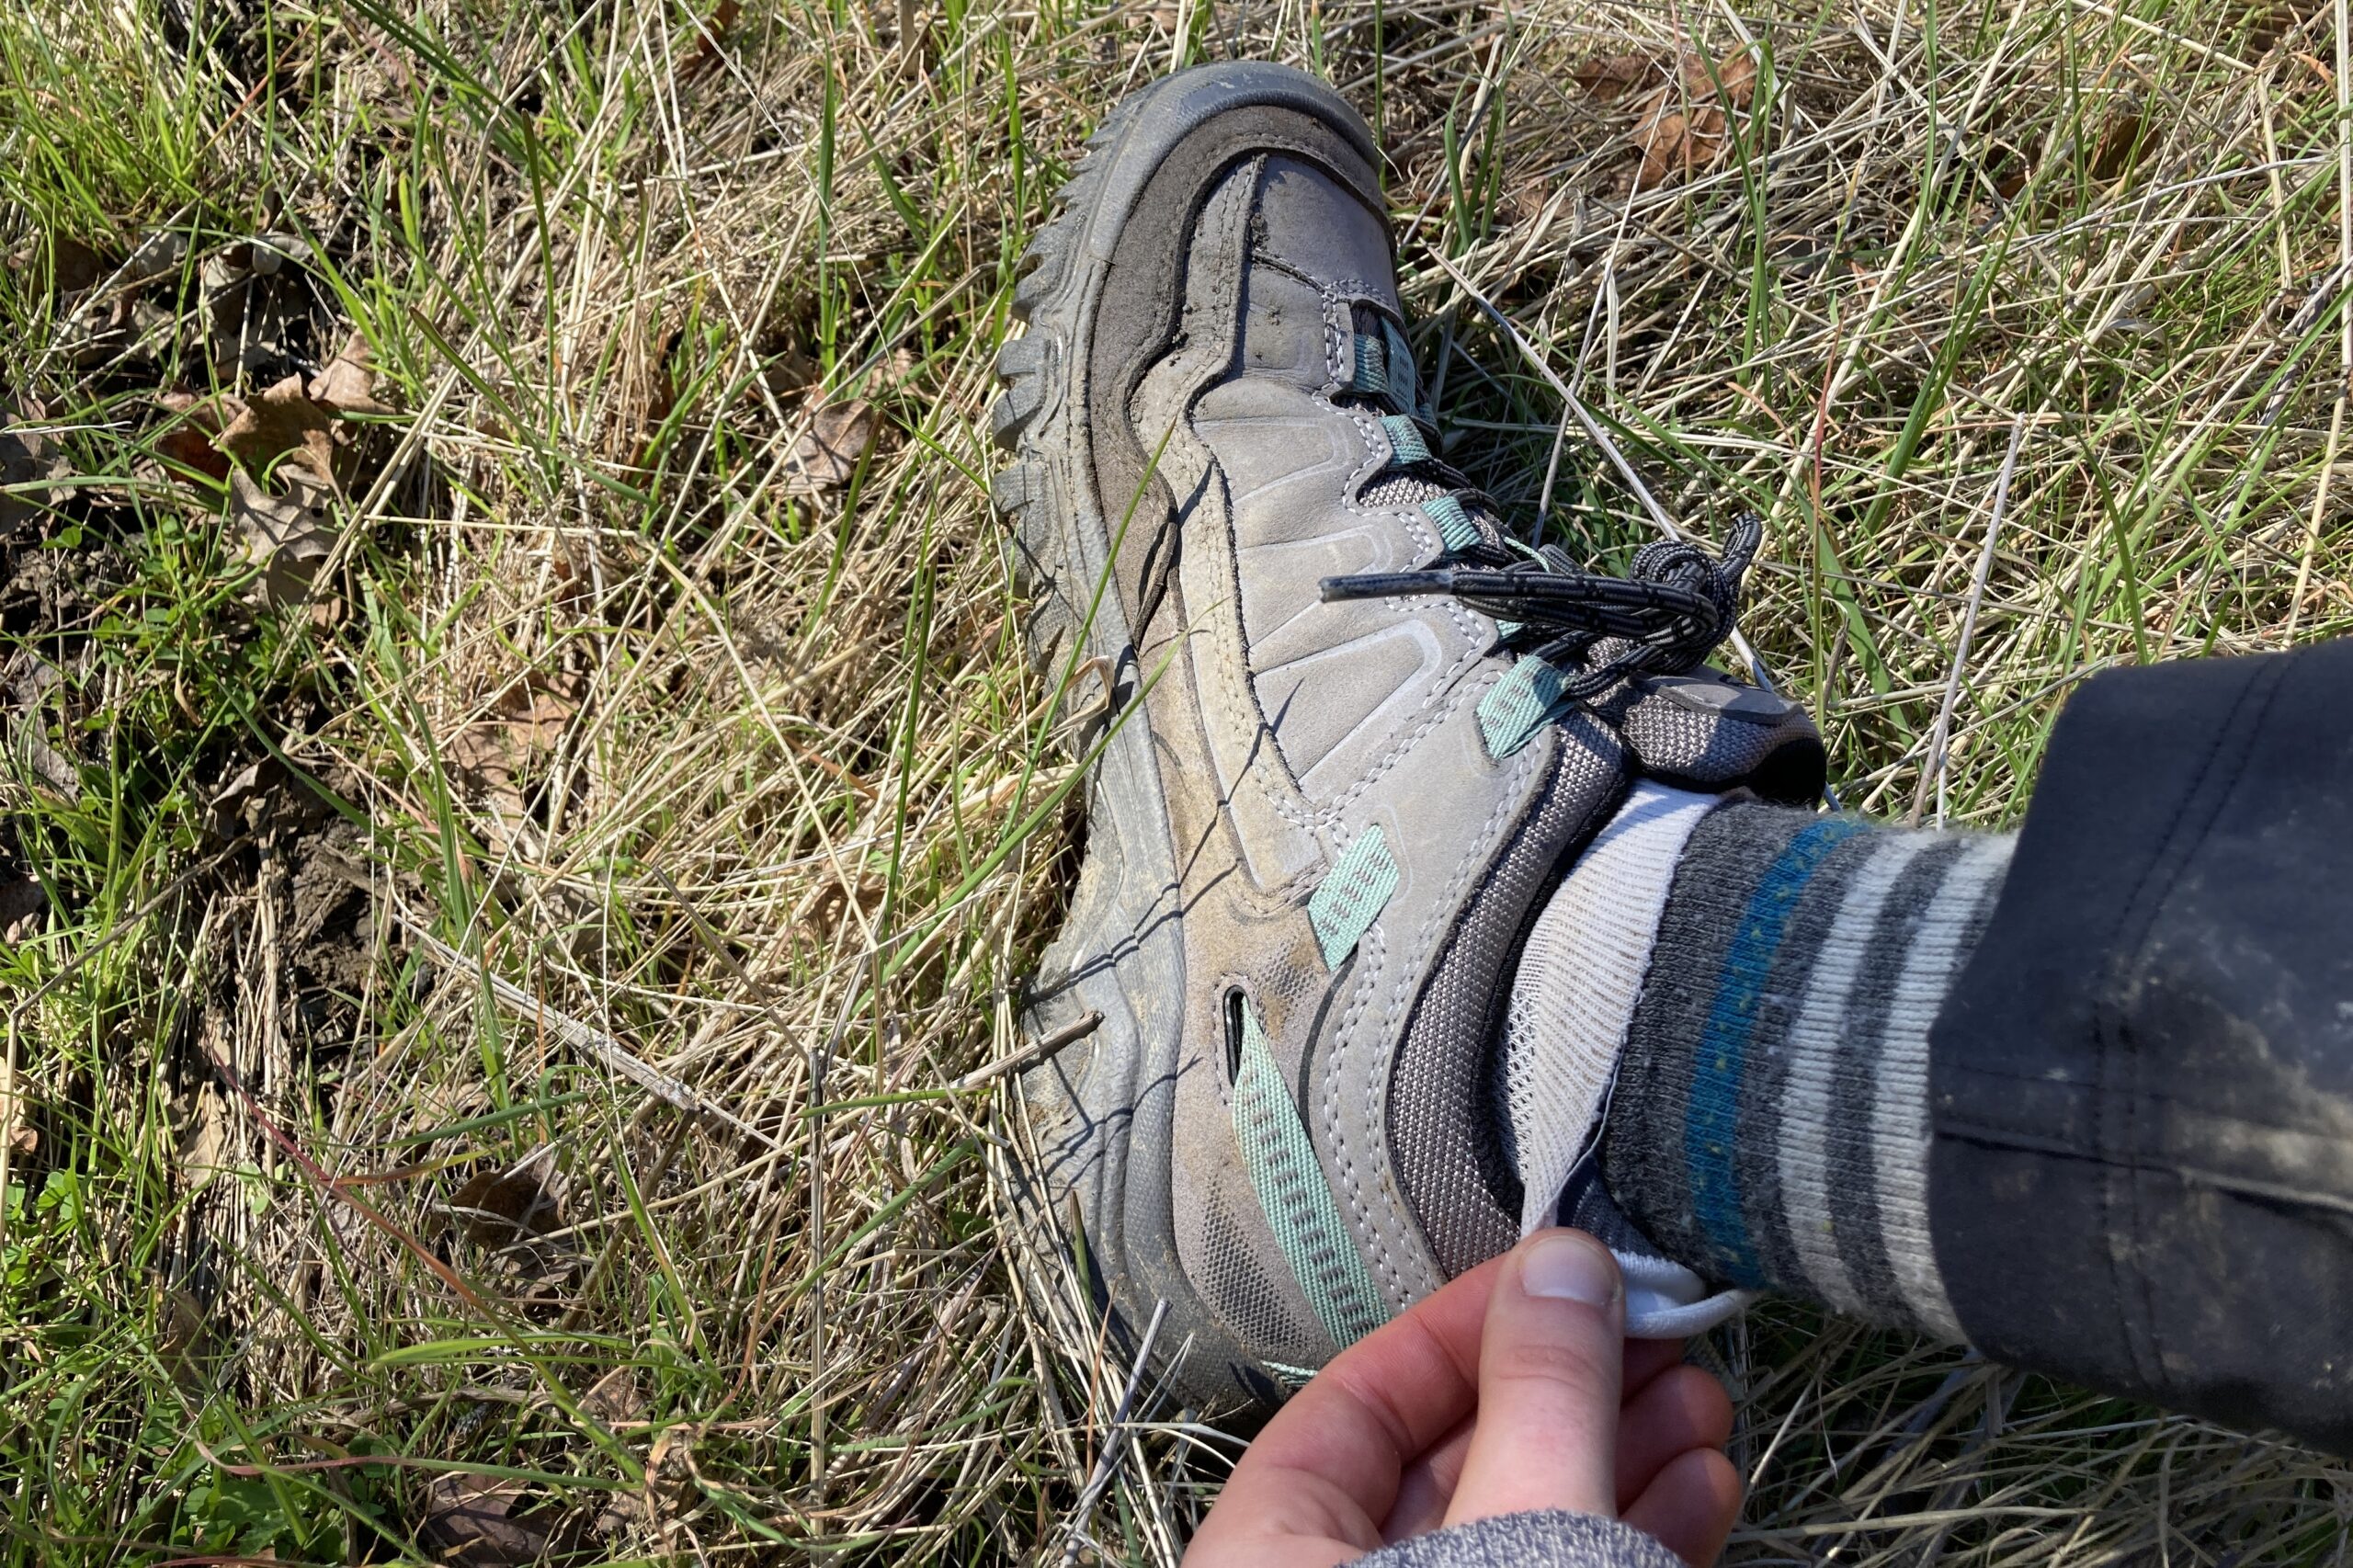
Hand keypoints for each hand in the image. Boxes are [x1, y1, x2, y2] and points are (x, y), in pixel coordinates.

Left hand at [1184, 1229, 1741, 1567]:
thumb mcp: (1524, 1524)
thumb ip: (1542, 1393)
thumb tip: (1564, 1259)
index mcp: (1266, 1561)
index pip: (1347, 1407)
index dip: (1459, 1328)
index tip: (1558, 1278)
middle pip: (1447, 1466)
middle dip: (1568, 1389)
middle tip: (1658, 1331)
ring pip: (1516, 1528)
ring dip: (1615, 1457)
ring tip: (1702, 1398)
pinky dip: (1625, 1535)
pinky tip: (1700, 1487)